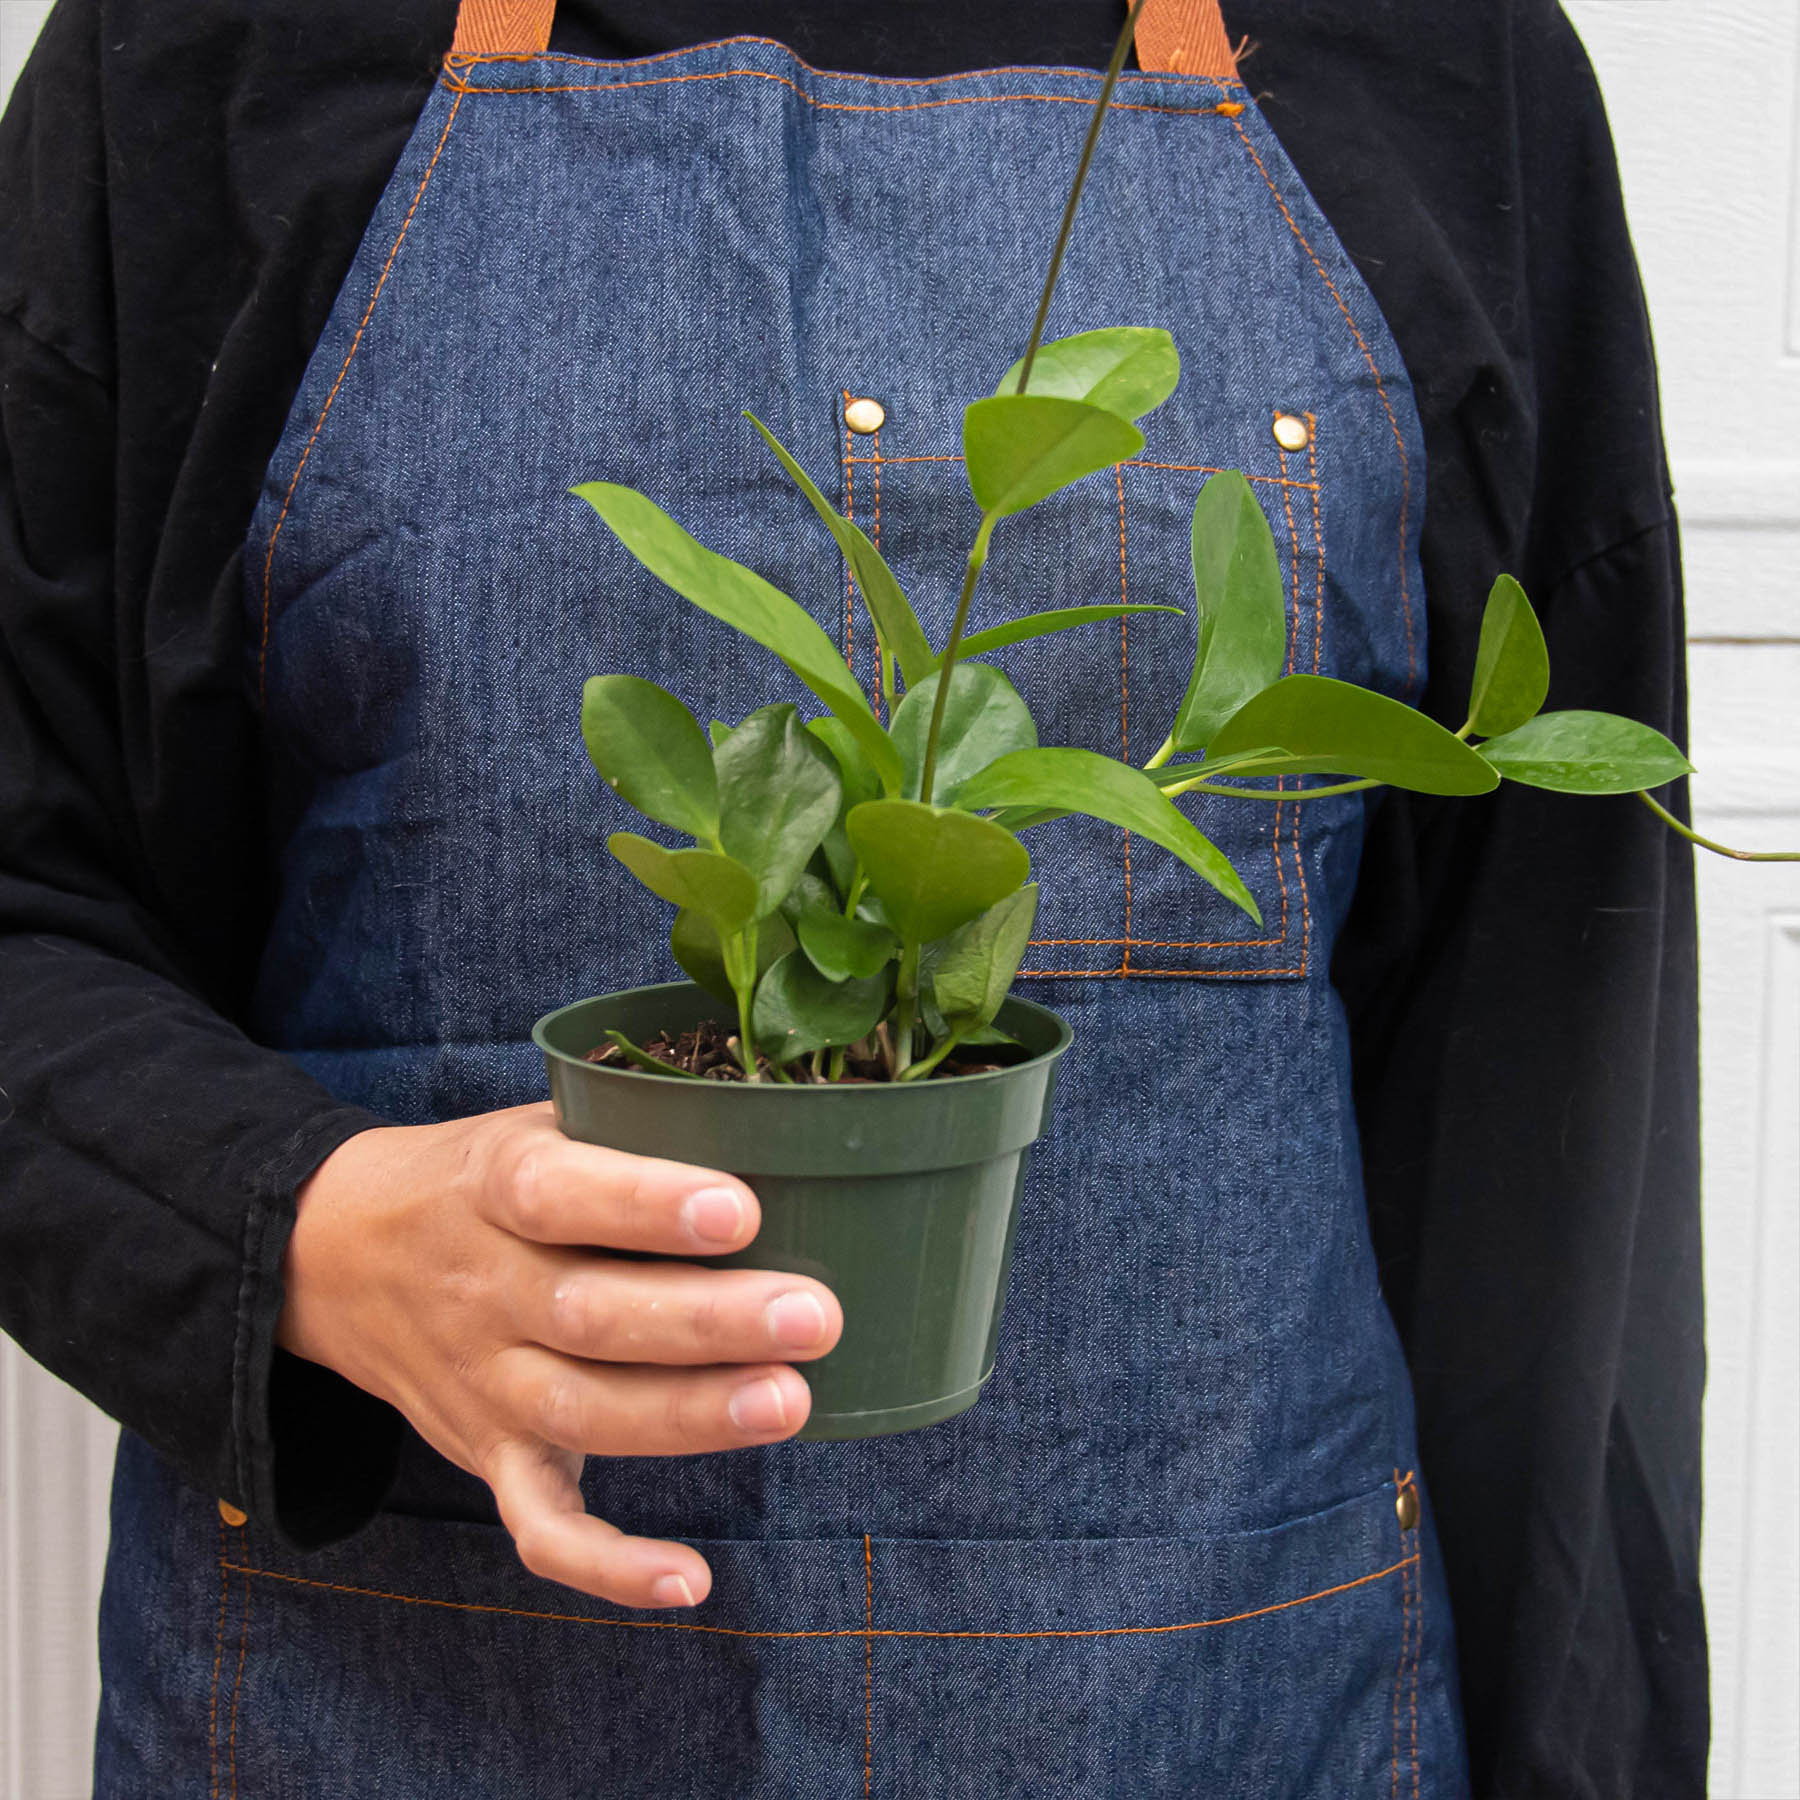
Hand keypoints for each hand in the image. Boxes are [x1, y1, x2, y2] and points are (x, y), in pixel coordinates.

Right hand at [277, 1101, 839, 1609]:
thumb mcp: (530, 1123)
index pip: (555, 1194)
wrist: (334, 1254)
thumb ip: (628, 1123)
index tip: (739, 1210)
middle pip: (586, 1313)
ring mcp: (481, 1382)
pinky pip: (537, 1525)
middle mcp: (480, 1288)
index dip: (644, 1204)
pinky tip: (687, 1578)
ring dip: (688, 1416)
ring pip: (580, 1411)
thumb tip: (777, 1122)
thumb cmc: (479, 1179)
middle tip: (813, 1316)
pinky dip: (606, 1564)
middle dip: (706, 1321)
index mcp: (489, 1187)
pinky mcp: (486, 1456)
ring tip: (788, 1401)